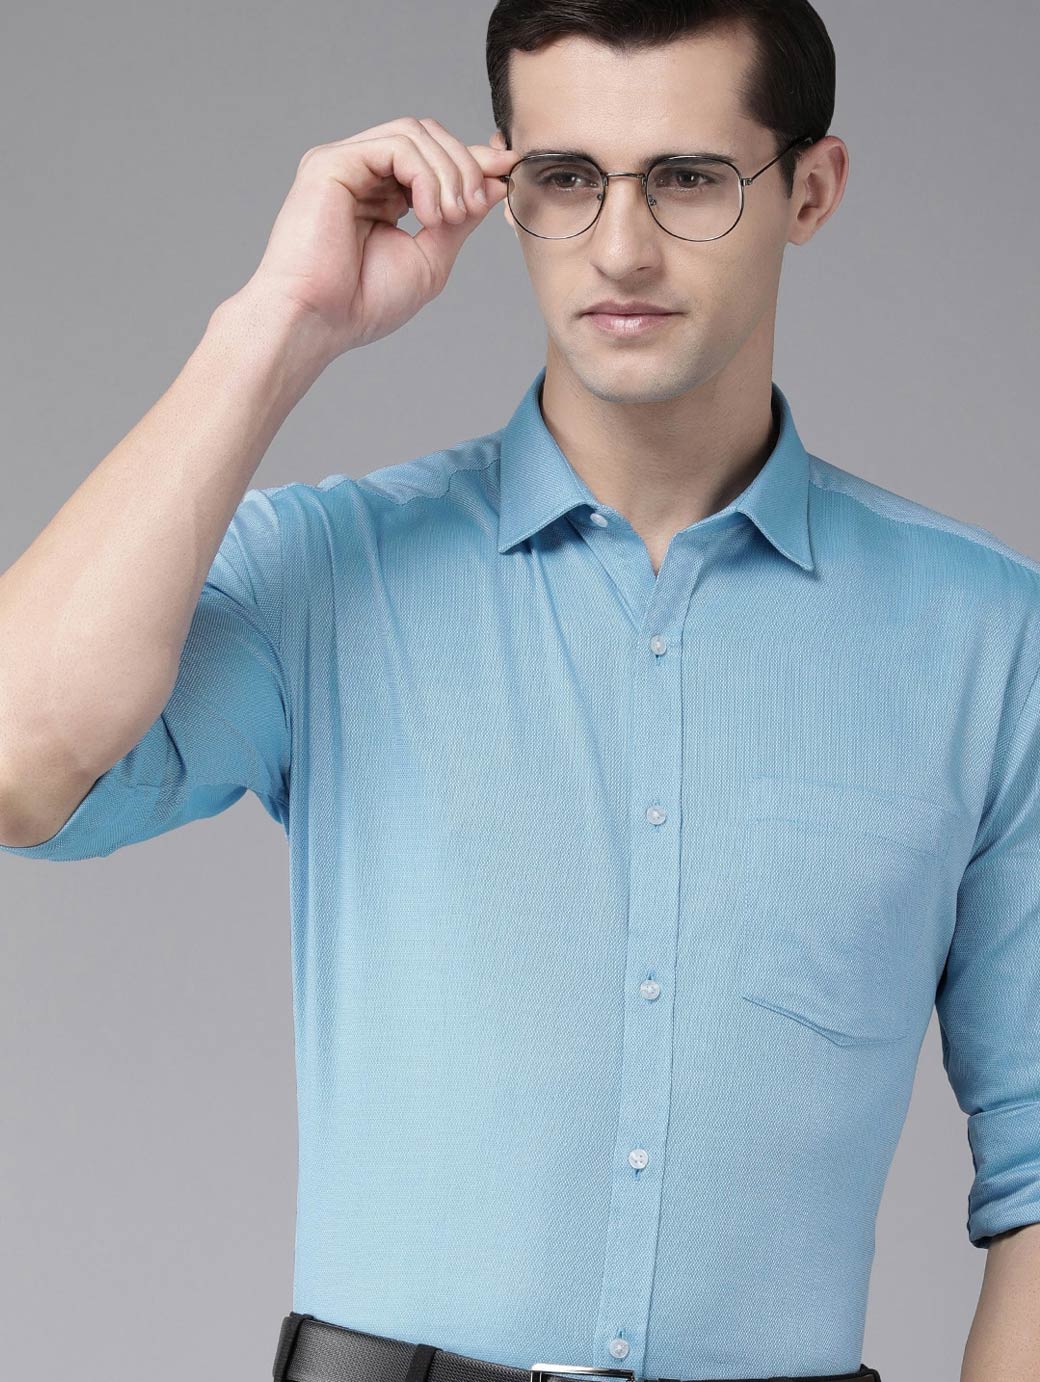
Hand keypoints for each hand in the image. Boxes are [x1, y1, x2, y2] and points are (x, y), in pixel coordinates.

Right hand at [236, 116, 514, 359]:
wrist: (319, 321)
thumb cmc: (364, 302)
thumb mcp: (431, 259)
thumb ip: (459, 219)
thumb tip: (493, 181)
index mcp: (384, 195)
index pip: (434, 158)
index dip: (474, 159)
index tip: (508, 168)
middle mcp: (363, 173)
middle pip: (429, 135)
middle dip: (465, 166)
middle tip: (471, 209)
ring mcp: (346, 164)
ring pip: (415, 133)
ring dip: (448, 172)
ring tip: (449, 218)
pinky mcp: (331, 163)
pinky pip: (396, 145)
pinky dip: (425, 176)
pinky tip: (428, 214)